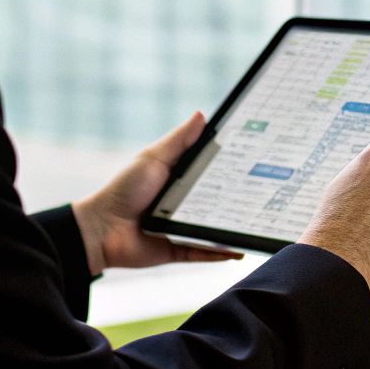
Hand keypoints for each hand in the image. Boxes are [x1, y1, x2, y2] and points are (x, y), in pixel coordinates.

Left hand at [72, 111, 243, 274]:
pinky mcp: (179, 249)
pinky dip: (221, 252)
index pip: (214, 172)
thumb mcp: (153, 158)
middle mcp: (187, 203)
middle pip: (220, 200)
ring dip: (235, 227)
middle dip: (242, 197)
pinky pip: (204, 253)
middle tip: (269, 190)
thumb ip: (178, 141)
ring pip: (216, 228)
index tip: (259, 158)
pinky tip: (239, 249)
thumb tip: (201, 115)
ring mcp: (184, 228)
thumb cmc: (124, 189)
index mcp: (182, 179)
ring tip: (259, 221)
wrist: (100, 229)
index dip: (234, 166)